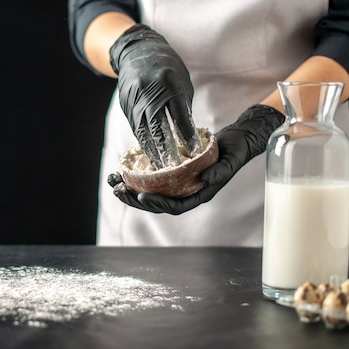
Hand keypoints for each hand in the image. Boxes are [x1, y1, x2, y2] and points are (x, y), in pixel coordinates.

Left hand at [108, 105, 284, 213]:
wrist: (236, 141)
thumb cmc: (235, 151)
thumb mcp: (231, 160)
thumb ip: (220, 171)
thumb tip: (205, 179)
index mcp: (198, 195)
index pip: (175, 207)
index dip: (158, 204)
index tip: (141, 196)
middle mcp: (186, 193)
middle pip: (157, 203)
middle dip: (135, 198)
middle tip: (117, 189)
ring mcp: (177, 185)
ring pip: (150, 192)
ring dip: (129, 188)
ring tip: (112, 181)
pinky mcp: (171, 174)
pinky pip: (151, 179)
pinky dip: (135, 176)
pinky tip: (121, 170)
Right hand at [110, 24, 201, 169]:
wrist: (138, 52)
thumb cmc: (167, 69)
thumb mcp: (181, 82)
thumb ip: (183, 107)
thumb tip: (188, 135)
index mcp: (169, 84)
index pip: (179, 116)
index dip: (187, 136)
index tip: (194, 153)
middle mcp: (149, 92)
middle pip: (158, 128)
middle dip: (167, 151)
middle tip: (175, 170)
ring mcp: (134, 100)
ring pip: (144, 132)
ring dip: (153, 152)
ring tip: (162, 169)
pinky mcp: (125, 106)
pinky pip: (136, 129)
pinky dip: (144, 143)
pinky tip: (150, 155)